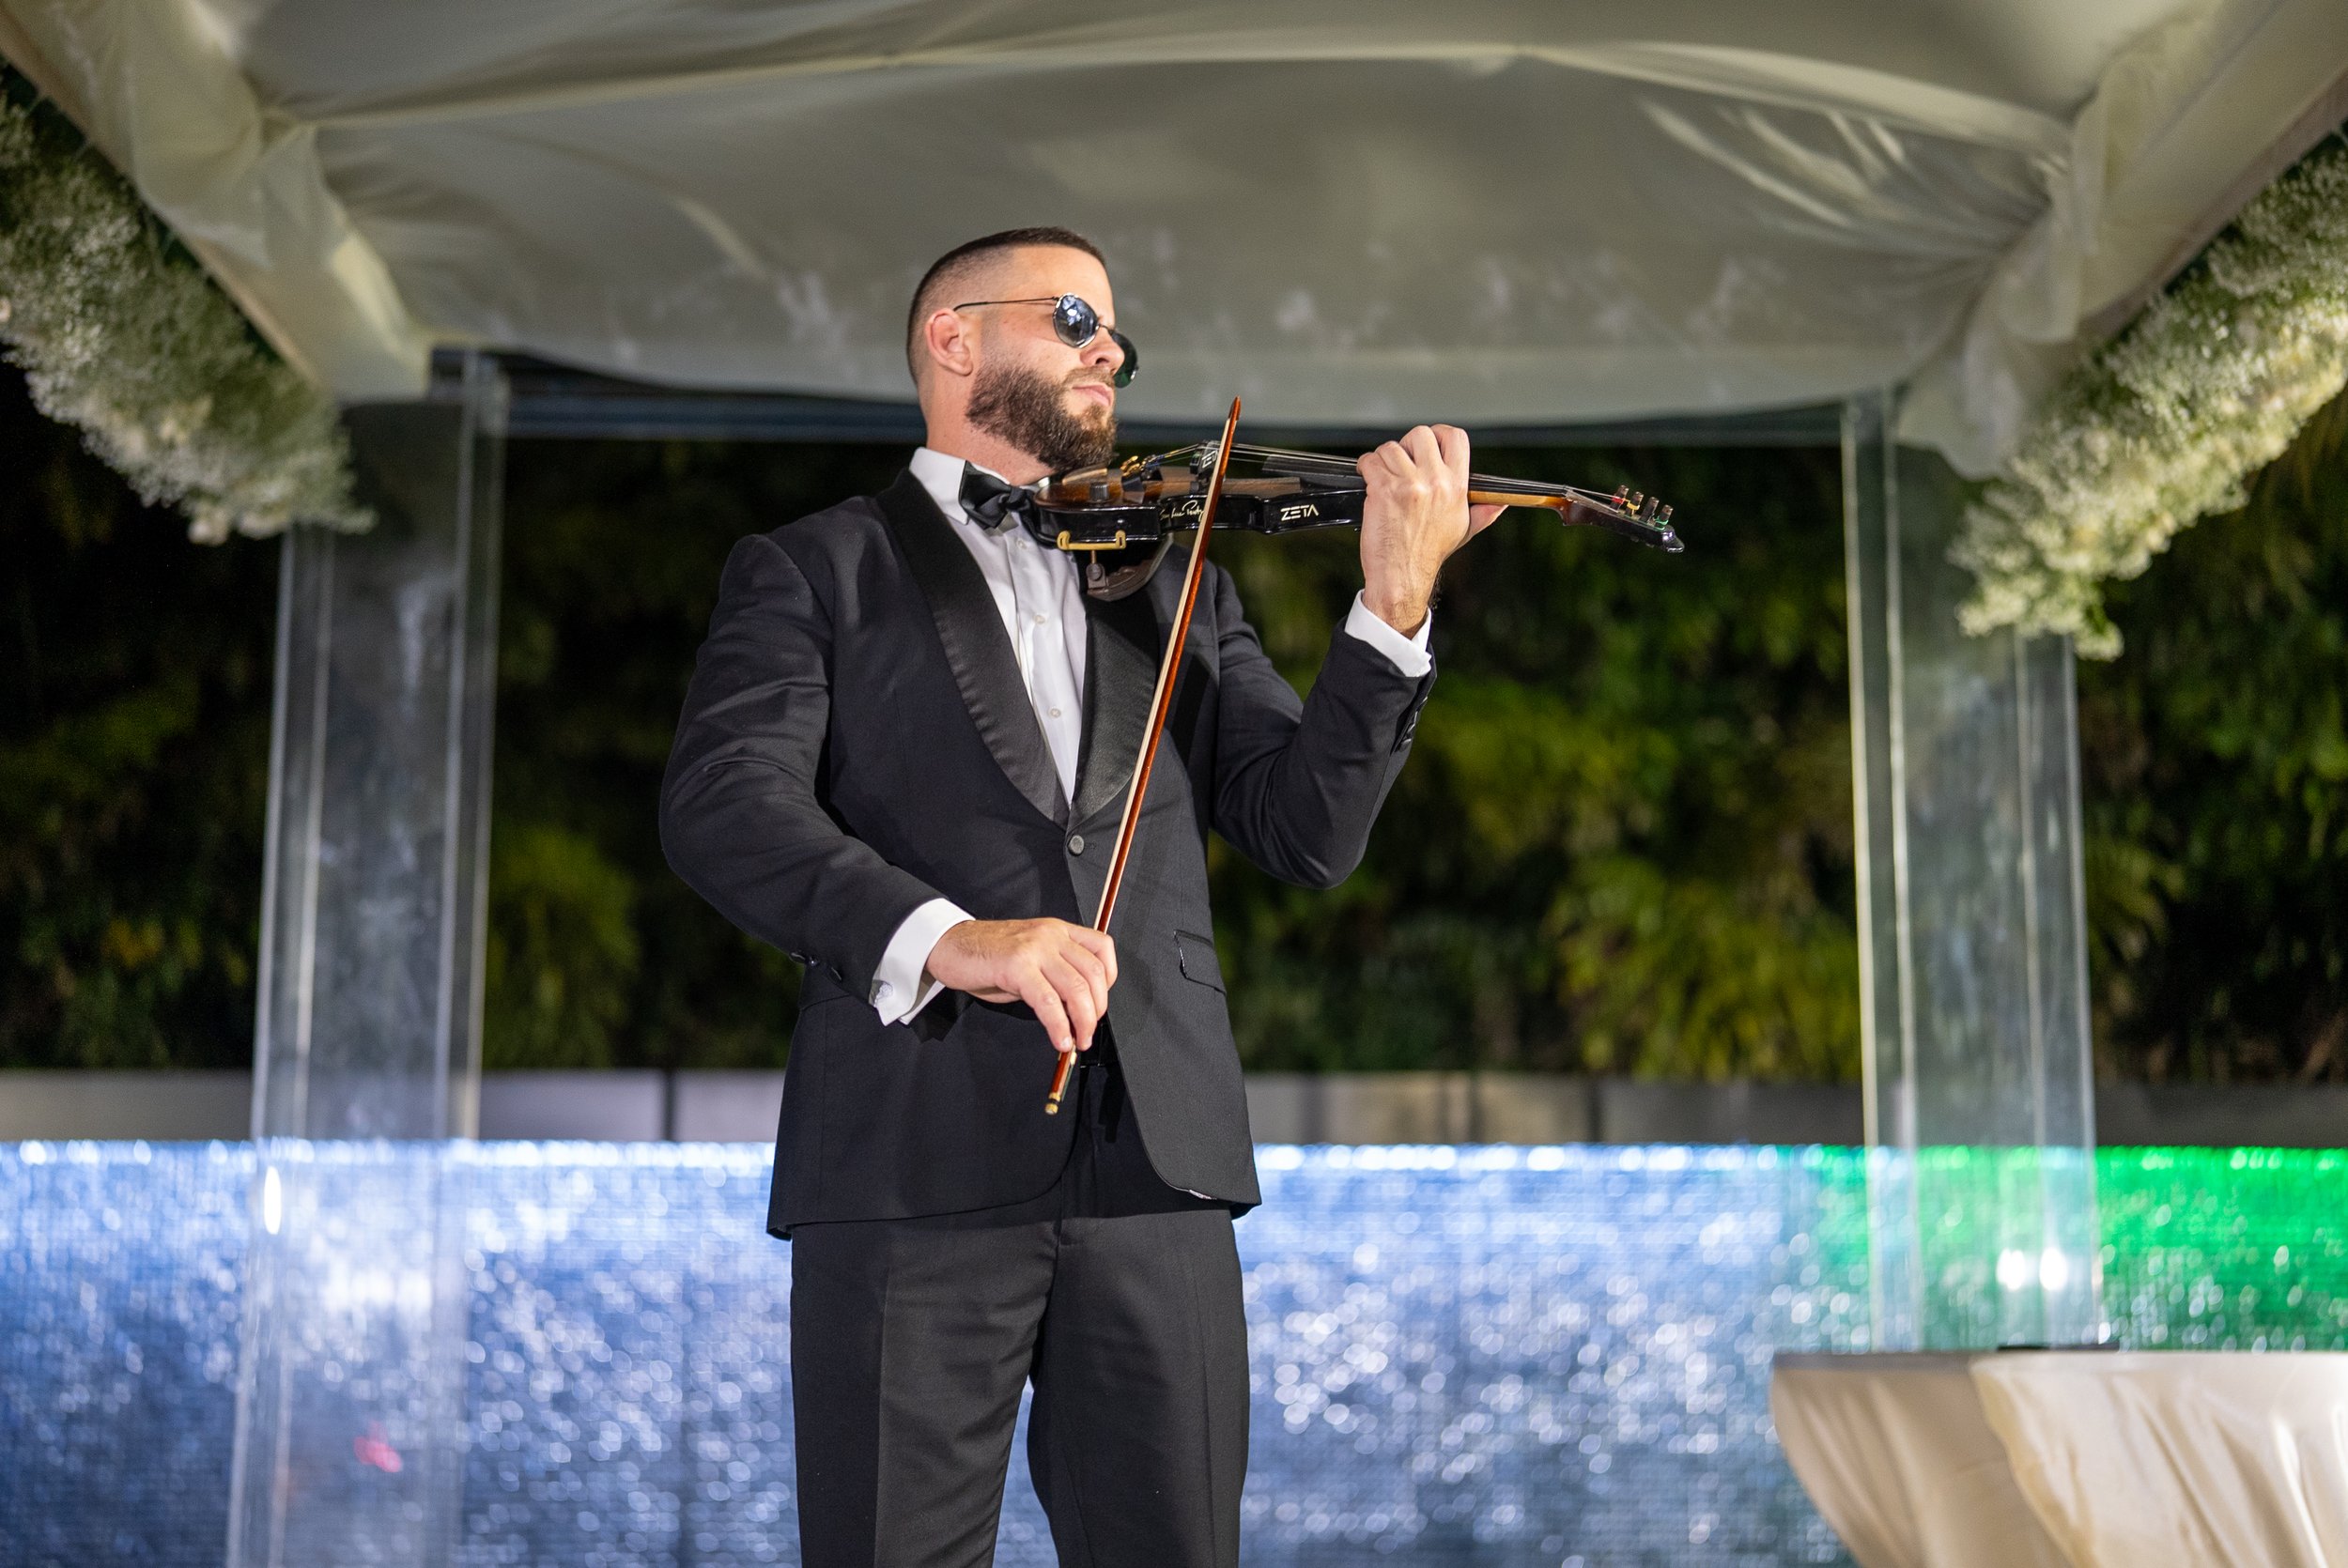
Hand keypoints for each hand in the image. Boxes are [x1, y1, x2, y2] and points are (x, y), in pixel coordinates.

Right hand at [924, 918, 1118, 1054]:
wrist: (948, 945)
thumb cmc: (987, 956)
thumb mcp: (1030, 959)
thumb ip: (1053, 976)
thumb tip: (1075, 1009)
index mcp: (1058, 931)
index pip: (1102, 949)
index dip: (1109, 981)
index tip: (1098, 1005)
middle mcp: (1051, 935)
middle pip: (1094, 973)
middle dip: (1097, 1010)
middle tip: (1088, 1033)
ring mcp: (1034, 948)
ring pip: (1076, 988)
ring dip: (1083, 1021)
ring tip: (1077, 1042)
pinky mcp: (1017, 965)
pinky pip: (1048, 1001)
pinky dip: (1058, 1025)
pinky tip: (1059, 1040)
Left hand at [1356, 425, 1507, 635]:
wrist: (1402, 576)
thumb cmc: (1427, 554)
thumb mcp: (1462, 531)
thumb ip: (1482, 513)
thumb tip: (1500, 503)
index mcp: (1456, 486)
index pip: (1455, 437)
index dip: (1438, 434)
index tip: (1427, 445)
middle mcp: (1435, 482)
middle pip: (1420, 434)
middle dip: (1406, 445)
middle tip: (1401, 463)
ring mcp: (1409, 485)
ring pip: (1391, 448)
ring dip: (1382, 460)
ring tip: (1384, 478)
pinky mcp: (1384, 490)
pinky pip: (1370, 461)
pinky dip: (1365, 467)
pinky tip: (1370, 482)